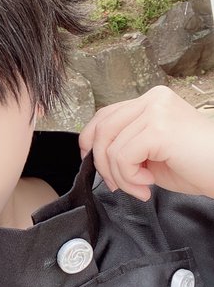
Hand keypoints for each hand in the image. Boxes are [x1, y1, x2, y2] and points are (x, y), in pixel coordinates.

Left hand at [79, 86, 213, 200]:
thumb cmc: (196, 166)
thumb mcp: (152, 151)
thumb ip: (126, 144)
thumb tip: (93, 154)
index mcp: (151, 101)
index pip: (105, 114)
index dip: (90, 140)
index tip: (93, 164)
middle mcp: (153, 99)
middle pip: (102, 129)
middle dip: (102, 163)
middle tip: (117, 185)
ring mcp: (156, 111)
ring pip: (110, 147)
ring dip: (120, 177)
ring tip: (141, 187)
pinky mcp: (159, 128)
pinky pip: (122, 156)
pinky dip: (129, 178)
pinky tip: (148, 183)